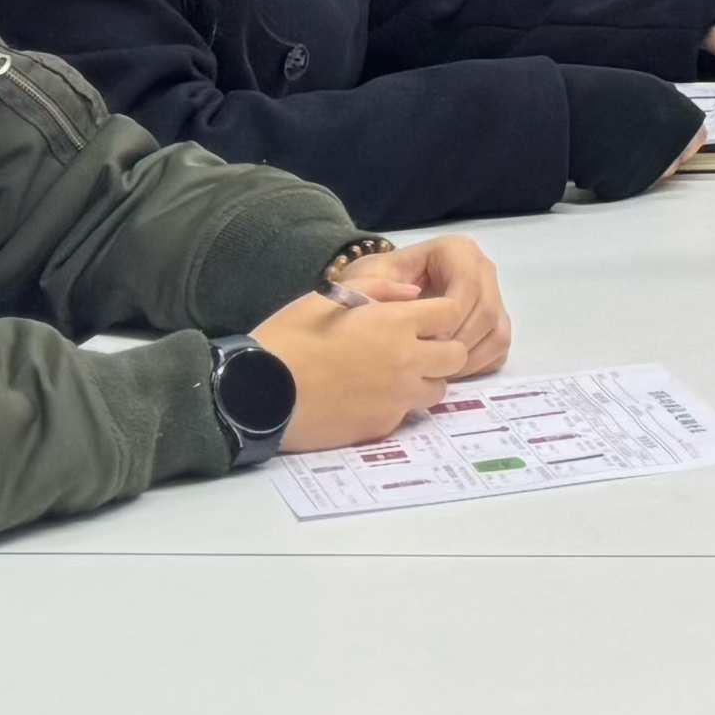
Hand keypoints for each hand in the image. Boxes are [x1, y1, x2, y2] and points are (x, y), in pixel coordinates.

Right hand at [248, 282, 485, 451]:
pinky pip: (406, 413)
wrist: (258, 393)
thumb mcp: (329, 297)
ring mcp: (397, 398)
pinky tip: (366, 397)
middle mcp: (407, 361)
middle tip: (415, 349)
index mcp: (396, 323)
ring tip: (392, 375)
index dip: (442, 314)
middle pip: (456, 357)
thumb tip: (415, 293)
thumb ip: (380, 288)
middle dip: (443, 350)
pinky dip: (396, 405)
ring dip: (424, 380)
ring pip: (437, 389)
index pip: (453, 313)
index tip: (424, 318)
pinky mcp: (381, 426)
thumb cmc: (289, 337)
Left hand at [334, 234, 513, 379]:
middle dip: (458, 341)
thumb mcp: (364, 281)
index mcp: (456, 250)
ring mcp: (492, 296)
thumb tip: (414, 295)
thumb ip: (378, 286)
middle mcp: (481, 269)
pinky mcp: (494, 323)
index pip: (467, 285)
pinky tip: (447, 371)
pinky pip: (498, 348)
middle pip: (486, 310)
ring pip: (497, 332)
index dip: (449, 317)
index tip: (421, 339)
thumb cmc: (370, 289)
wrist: (375, 302)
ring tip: (435, 369)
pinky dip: (477, 365)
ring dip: (468, 357)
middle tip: (428, 362)